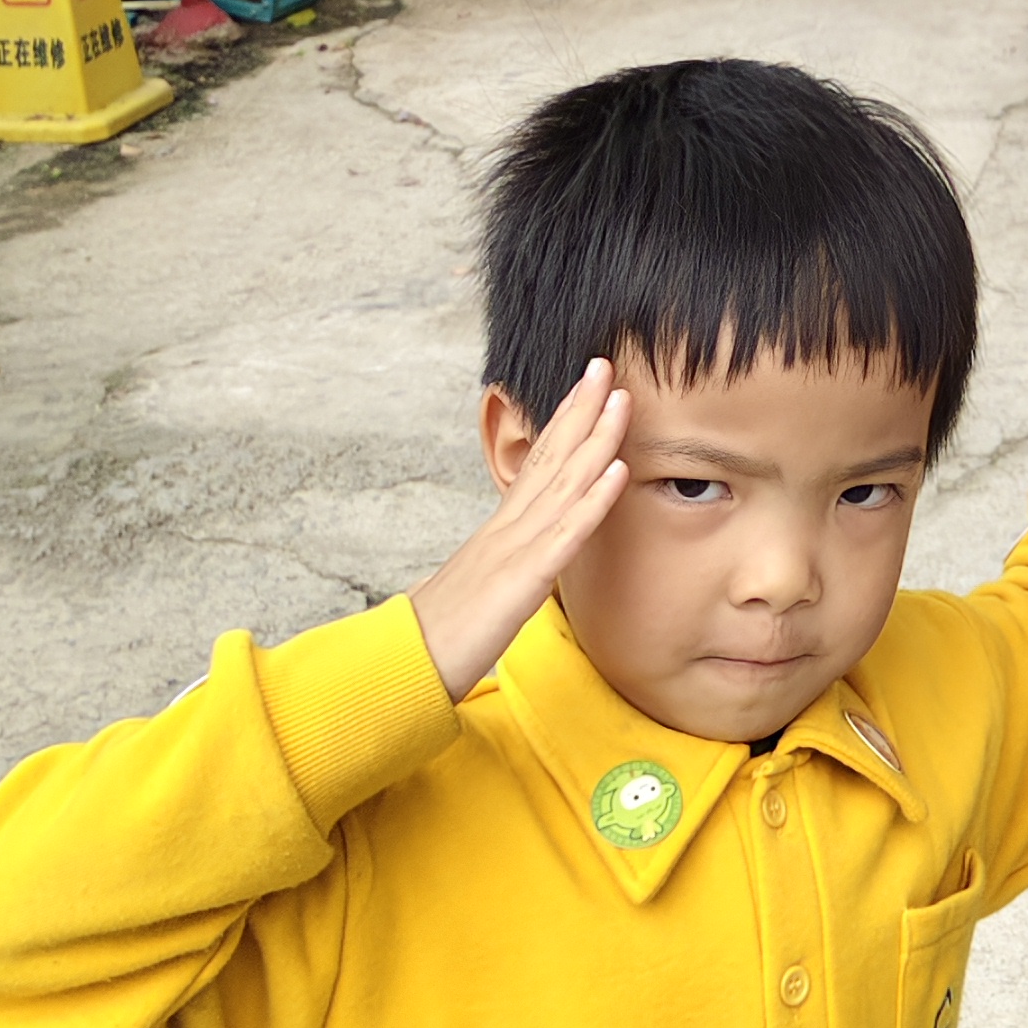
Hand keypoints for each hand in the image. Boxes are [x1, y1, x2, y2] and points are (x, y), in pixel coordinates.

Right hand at [411, 358, 632, 699]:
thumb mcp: (483, 585)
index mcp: (501, 528)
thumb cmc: (444, 631)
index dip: (565, 421)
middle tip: (605, 365)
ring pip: (563, 483)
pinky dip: (594, 500)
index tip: (589, 386)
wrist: (406, 662)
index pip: (539, 463)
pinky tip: (618, 471)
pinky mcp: (523, 579)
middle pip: (551, 457)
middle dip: (582, 409)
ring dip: (597, 438)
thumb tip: (530, 553)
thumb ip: (508, 562)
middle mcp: (508, 527)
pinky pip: (565, 535)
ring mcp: (515, 549)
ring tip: (621, 399)